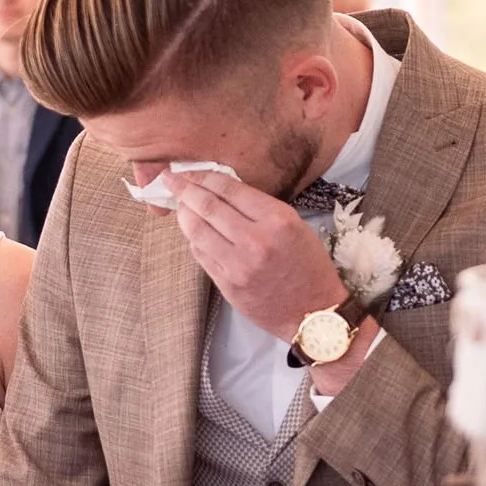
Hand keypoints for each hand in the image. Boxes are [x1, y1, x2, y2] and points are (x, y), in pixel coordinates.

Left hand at [164, 169, 345, 341]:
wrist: (314, 313)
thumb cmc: (309, 266)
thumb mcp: (295, 226)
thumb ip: (260, 208)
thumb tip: (222, 192)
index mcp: (277, 220)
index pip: (229, 189)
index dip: (203, 176)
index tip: (189, 171)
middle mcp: (256, 240)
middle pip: (208, 207)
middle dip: (185, 189)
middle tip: (171, 180)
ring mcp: (238, 265)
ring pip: (197, 231)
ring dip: (184, 214)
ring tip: (180, 205)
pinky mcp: (227, 285)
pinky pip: (201, 255)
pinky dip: (194, 239)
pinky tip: (194, 231)